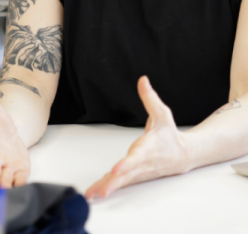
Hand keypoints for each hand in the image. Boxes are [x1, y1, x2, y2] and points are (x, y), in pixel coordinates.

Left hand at [86, 76, 188, 198]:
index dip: (127, 164)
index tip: (117, 170)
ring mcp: (138, 172)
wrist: (182, 155)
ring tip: (91, 195)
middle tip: (100, 191)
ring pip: (121, 182)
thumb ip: (150, 98)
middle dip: (113, 183)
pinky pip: (119, 183)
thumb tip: (142, 79)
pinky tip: (94, 193)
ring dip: (106, 188)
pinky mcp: (133, 176)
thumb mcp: (163, 113)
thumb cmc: (169, 134)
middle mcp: (143, 164)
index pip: (137, 158)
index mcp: (149, 149)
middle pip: (127, 175)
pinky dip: (107, 188)